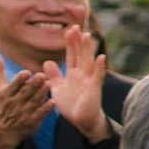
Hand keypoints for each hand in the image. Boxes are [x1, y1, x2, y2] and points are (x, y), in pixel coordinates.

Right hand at [0, 50, 51, 148]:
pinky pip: (40, 115)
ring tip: (49, 84)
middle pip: (24, 93)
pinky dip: (46, 109)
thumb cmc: (2, 103)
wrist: (3, 130)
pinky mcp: (32, 121)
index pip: (13, 86)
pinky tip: (54, 102)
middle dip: (33, 85)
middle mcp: (13, 104)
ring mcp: (23, 113)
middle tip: (42, 75)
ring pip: (33, 102)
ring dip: (41, 93)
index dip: (19, 80)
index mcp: (4, 94)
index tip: (27, 72)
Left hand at [46, 26, 109, 142]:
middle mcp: (83, 75)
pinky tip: (101, 58)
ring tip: (87, 36)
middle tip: (75, 27)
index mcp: (74, 74)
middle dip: (78, 42)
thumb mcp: (58, 89)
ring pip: (89, 62)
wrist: (82, 121)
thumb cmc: (72, 106)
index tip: (69, 30)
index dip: (70, 43)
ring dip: (88, 50)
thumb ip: (54, 76)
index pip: (72, 55)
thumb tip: (47, 62)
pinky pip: (97, 77)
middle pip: (80, 55)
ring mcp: (90, 81)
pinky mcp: (95, 90)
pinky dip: (100, 67)